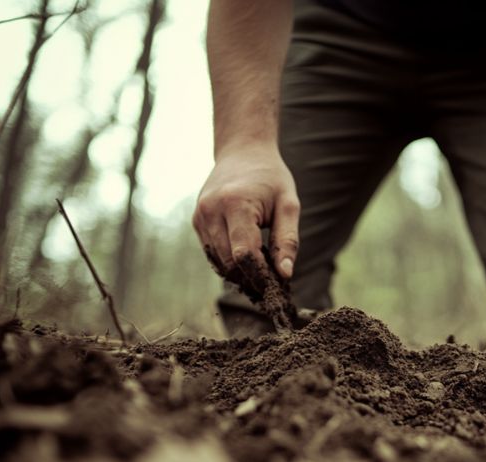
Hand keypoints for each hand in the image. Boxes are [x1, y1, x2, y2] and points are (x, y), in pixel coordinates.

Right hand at [193, 146, 299, 281]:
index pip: (244, 254)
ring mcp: (200, 215)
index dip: (260, 275)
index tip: (276, 286)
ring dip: (239, 271)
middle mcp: (211, 210)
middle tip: (272, 282)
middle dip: (250, 277)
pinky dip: (228, 260)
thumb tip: (285, 274)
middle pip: (229, 261)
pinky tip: (246, 255)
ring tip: (261, 266)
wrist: (242, 151)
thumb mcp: (288, 205)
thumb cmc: (271, 178)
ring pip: (218, 261)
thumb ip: (287, 240)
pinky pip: (212, 252)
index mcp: (235, 204)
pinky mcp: (196, 221)